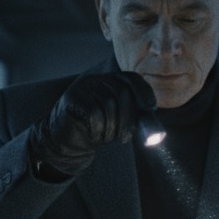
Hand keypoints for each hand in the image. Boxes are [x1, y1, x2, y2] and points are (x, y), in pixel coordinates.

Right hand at [28, 71, 156, 175]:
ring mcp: (82, 88)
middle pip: (121, 93)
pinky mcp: (72, 99)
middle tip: (125, 138)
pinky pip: (95, 115)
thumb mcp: (115, 119)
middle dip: (128, 119)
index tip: (151, 108)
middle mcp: (94, 80)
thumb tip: (154, 127)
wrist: (64, 140)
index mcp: (107, 81)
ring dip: (112, 128)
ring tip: (105, 138)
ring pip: (109, 106)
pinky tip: (92, 135)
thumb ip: (131, 116)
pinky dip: (98, 130)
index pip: (130, 78)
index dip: (144, 91)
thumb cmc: (93, 130)